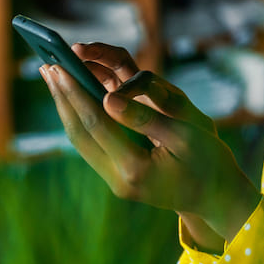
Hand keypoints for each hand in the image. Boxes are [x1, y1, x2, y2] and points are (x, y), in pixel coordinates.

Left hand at [41, 44, 261, 240]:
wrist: (217, 199)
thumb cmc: (209, 161)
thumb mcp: (186, 134)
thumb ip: (146, 116)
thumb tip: (108, 98)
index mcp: (136, 168)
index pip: (96, 123)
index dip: (76, 92)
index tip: (59, 67)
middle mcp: (119, 179)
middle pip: (80, 132)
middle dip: (62, 96)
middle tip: (46, 64)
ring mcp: (116, 182)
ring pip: (80, 140)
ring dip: (66, 106)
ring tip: (52, 76)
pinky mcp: (118, 178)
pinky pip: (91, 144)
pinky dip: (80, 117)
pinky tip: (73, 98)